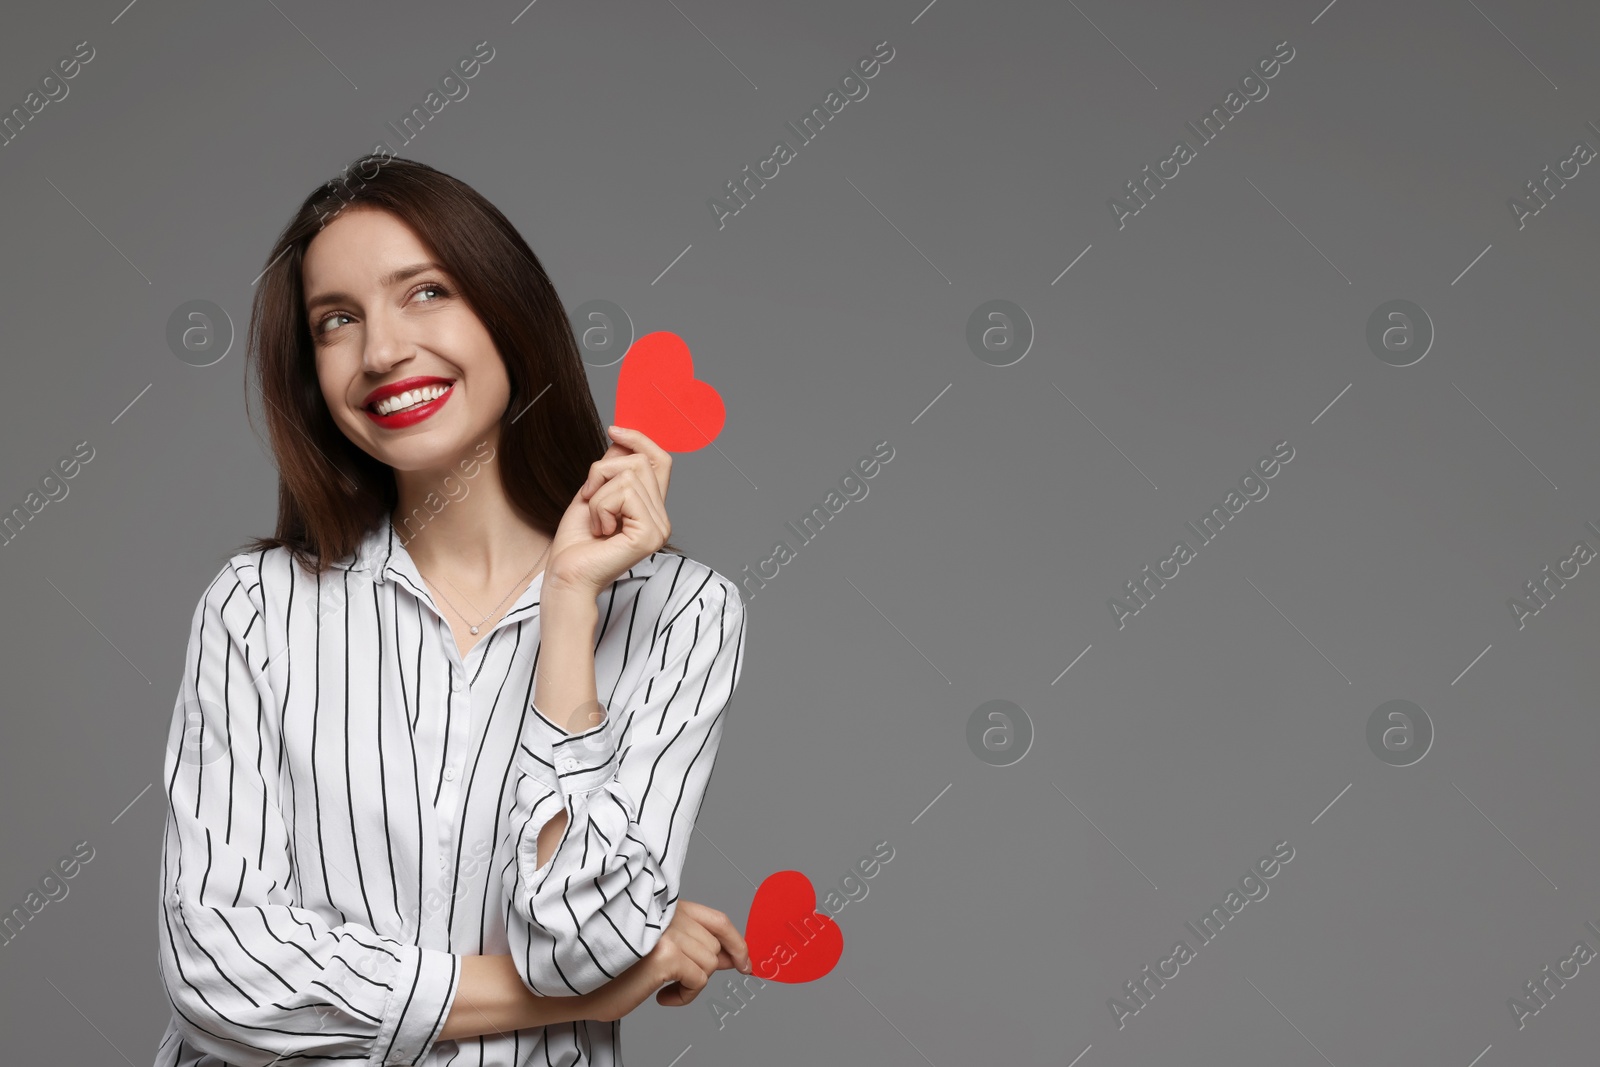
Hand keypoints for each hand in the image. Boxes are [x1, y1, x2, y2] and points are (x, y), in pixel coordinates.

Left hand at [544, 425, 672, 597]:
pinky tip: (601, 531)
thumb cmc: (576, 542)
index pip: (660, 460)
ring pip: (628, 475)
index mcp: (652, 508)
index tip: (613, 429)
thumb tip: (621, 439)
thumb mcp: (594, 493)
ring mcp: (659, 527)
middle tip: (589, 500)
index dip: (640, 439)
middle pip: (639, 462)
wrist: (566, 576)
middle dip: (602, 472)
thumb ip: (612, 468)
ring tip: (597, 522)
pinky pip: (623, 493)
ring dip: (599, 495)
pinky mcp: (650, 535)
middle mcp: (661, 518)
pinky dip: (601, 507)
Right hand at [585, 901, 751, 1022]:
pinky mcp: (664, 954)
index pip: (717, 919)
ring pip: (709, 964)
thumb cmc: (610, 969)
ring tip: (663, 988)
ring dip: (691, 985)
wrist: (573, 985)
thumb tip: (732, 956)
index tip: (746, 963)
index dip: (737, 942)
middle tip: (678, 980)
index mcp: (666, 907)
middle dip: (703, 969)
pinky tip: (662, 997)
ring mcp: (667, 932)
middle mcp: (668, 914)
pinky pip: (699, 981)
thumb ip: (692, 945)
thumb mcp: (656, 949)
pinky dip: (686, 996)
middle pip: (714, 947)